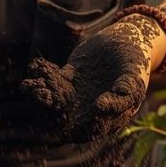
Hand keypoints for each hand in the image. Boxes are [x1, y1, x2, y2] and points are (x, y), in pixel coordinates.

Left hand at [18, 14, 163, 143]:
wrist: (127, 38)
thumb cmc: (136, 59)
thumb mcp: (135, 76)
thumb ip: (123, 93)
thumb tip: (102, 108)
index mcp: (109, 116)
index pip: (92, 129)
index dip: (78, 125)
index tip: (65, 114)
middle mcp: (91, 111)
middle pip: (67, 120)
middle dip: (50, 112)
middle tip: (39, 98)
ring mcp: (79, 96)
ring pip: (56, 102)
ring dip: (42, 95)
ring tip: (29, 85)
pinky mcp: (69, 81)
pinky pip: (53, 83)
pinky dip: (44, 76)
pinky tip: (36, 67)